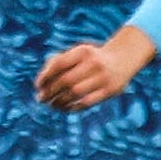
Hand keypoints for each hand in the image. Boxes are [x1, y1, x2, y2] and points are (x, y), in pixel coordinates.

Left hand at [34, 26, 154, 111]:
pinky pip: (87, 103)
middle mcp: (94, 63)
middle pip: (66, 80)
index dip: (45, 76)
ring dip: (59, 102)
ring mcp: (104, 77)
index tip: (37, 86)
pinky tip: (64, 108)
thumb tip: (40, 83)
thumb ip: (57, 62)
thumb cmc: (91, 58)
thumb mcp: (77, 53)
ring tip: (51, 105)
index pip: (59, 64)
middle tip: (41, 99)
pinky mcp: (110, 91)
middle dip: (50, 91)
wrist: (123, 58)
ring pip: (75, 93)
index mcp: (83, 51)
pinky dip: (73, 107)